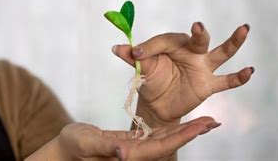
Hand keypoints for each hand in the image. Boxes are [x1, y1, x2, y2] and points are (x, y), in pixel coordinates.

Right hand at [26, 116, 219, 160]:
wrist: (64, 150)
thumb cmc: (72, 147)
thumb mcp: (87, 144)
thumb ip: (106, 148)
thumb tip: (123, 153)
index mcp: (129, 155)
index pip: (162, 146)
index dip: (183, 136)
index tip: (201, 126)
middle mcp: (136, 154)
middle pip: (169, 143)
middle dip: (191, 132)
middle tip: (213, 121)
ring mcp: (133, 149)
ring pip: (164, 139)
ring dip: (184, 130)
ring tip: (203, 122)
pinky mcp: (129, 142)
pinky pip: (152, 136)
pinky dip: (167, 129)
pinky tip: (177, 124)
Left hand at [113, 23, 253, 123]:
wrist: (157, 103)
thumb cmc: (150, 78)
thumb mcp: (140, 68)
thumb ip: (132, 56)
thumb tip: (116, 47)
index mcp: (172, 43)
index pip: (164, 40)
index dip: (149, 47)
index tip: (134, 54)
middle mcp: (190, 52)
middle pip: (198, 40)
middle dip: (199, 33)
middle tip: (197, 25)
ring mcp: (202, 67)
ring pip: (221, 53)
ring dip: (233, 42)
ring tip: (244, 29)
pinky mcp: (208, 84)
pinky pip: (226, 81)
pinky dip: (238, 77)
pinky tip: (250, 70)